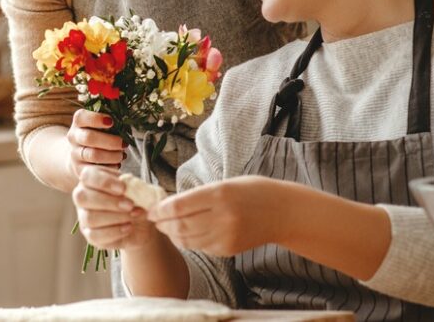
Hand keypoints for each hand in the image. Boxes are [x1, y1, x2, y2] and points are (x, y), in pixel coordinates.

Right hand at [66, 109, 125, 179]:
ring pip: (94, 155)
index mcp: (78, 123)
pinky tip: (117, 164)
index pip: (81, 117)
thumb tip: (127, 118)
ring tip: (122, 155)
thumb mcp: (99, 125)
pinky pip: (96, 170)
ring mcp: (75, 154)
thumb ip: (110, 120)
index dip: (96, 118)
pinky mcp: (80, 169)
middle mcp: (74, 137)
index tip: (111, 121)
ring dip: (112, 155)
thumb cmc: (97, 136)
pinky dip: (110, 167)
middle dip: (110, 141)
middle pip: (89, 138)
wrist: (79, 156)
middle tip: (124, 143)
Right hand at [73, 166, 155, 249]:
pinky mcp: (90, 235)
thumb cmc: (135, 199)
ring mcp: (84, 217)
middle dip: (109, 201)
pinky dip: (115, 231)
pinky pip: (95, 235)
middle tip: (130, 205)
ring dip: (115, 217)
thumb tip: (129, 185)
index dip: (104, 182)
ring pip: (90, 218)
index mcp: (91, 179)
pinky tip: (128, 227)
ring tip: (133, 215)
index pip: (87, 176)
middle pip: (82, 198)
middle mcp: (83, 197)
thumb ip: (130, 185)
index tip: (123, 188)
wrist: (141, 222)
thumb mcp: (135, 188)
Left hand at [148, 176, 282, 256]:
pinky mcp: (228, 250)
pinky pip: (201, 247)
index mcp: (219, 195)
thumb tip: (168, 205)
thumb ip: (198, 196)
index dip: (159, 210)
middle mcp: (222, 218)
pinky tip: (187, 233)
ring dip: (172, 234)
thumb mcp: (225, 184)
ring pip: (187, 240)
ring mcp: (226, 236)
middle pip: (179, 226)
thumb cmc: (252, 192)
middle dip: (162, 224)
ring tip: (167, 226)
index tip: (151, 209)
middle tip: (154, 219)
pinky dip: (189, 241)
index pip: (178, 207)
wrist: (283, 212)